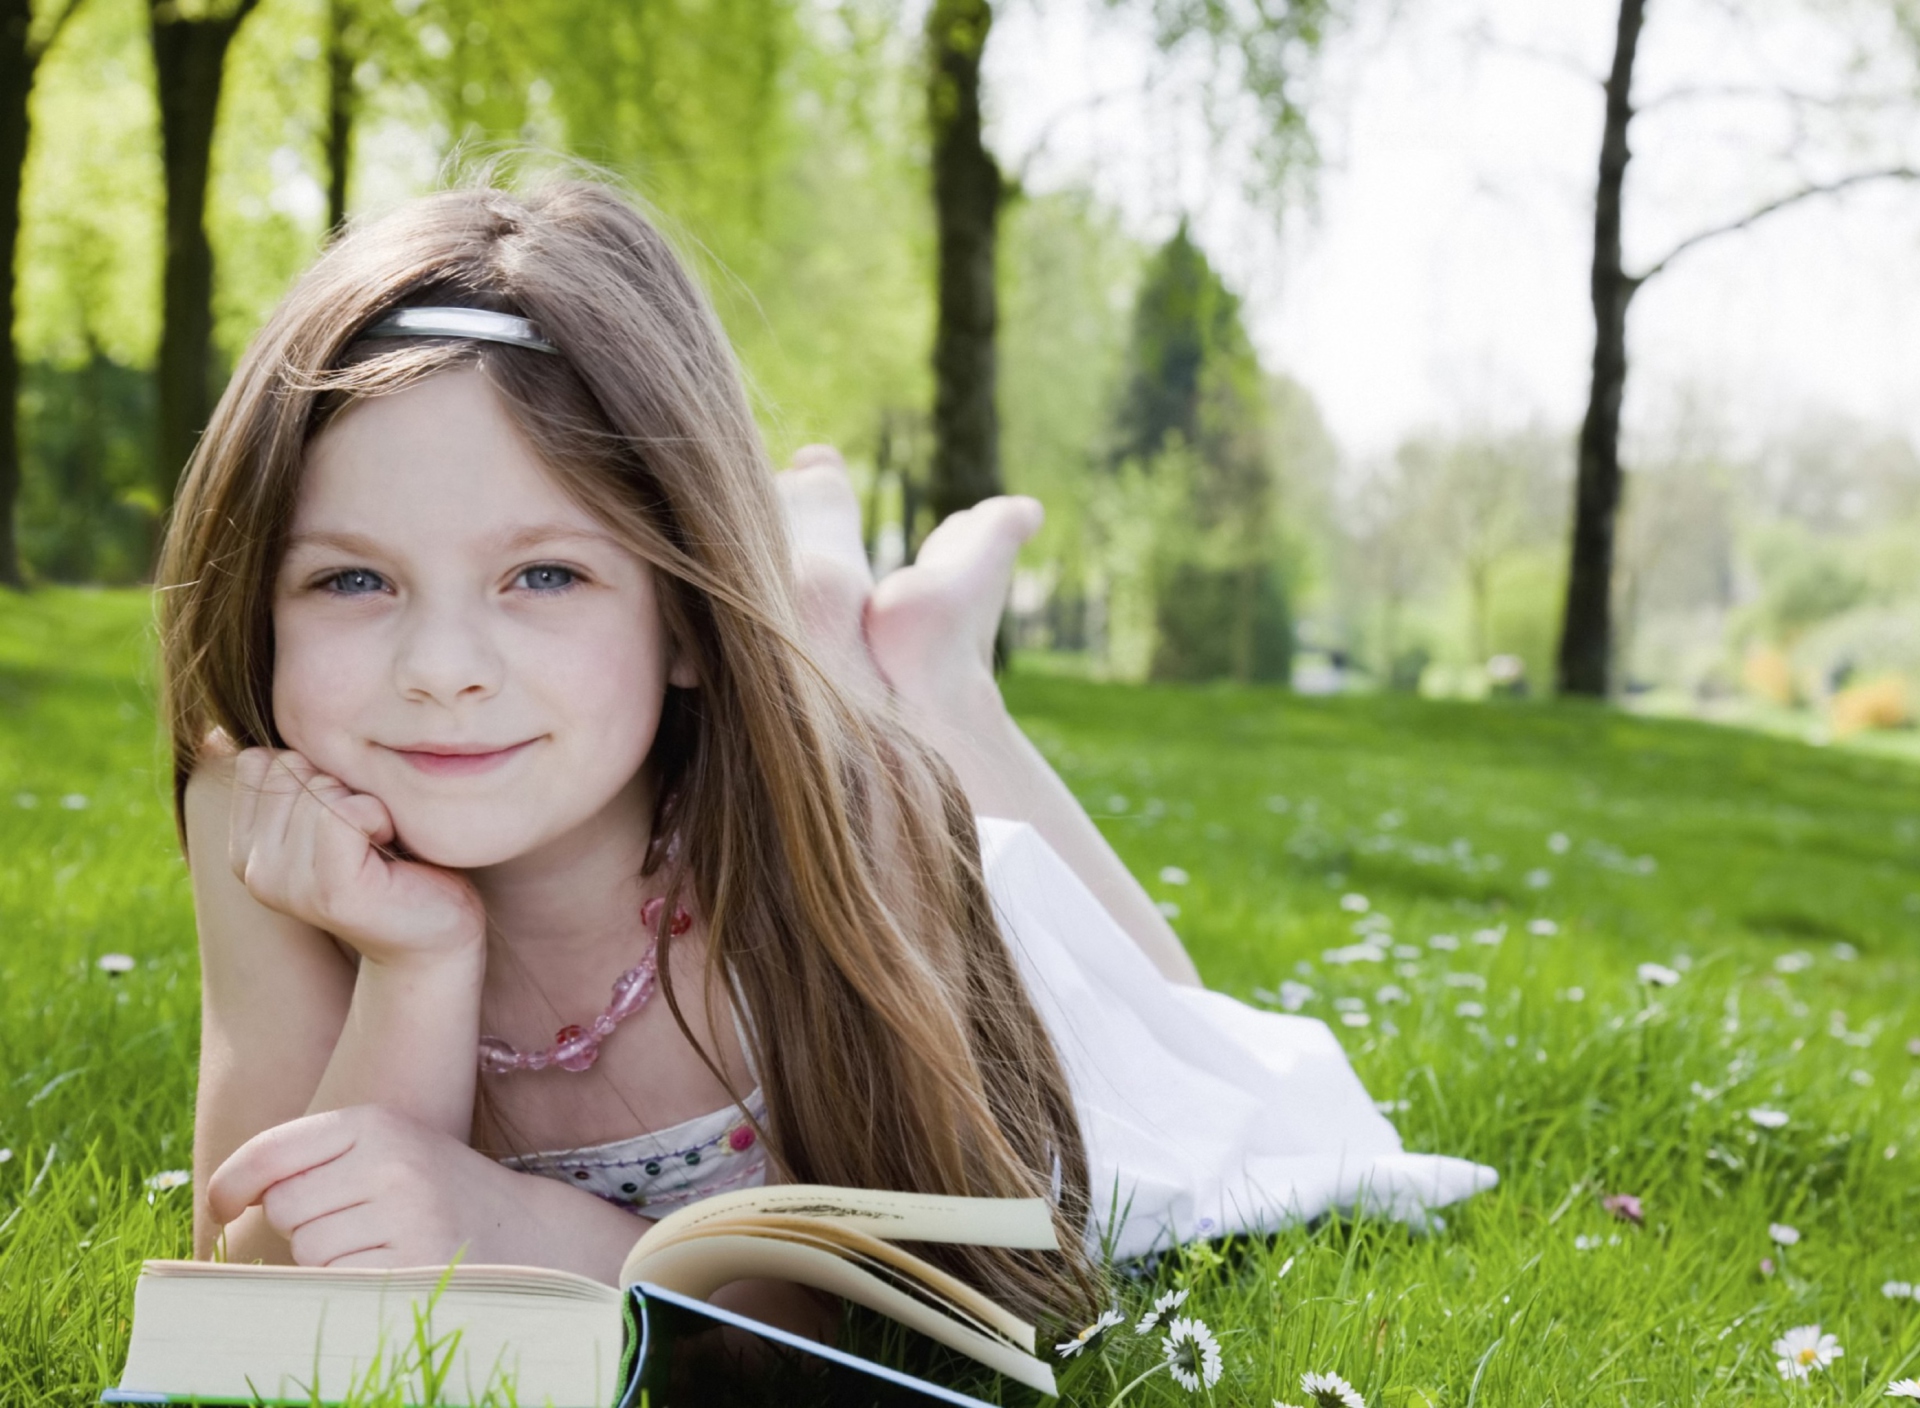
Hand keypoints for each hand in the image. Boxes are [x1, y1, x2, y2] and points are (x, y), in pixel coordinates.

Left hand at [207, 1106, 519, 1268]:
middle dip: (301, 1222)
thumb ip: (313, 1159)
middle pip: (284, 1207)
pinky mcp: (414, 1266)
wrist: (526, 1227)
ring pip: (308, 1250)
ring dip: (327, 1257)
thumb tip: (222, 1203)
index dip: (230, 1182)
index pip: (272, 1150)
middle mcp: (391, 1161)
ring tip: (378, 1243)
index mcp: (378, 1121)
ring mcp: (405, 1216)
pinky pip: (338, 1282)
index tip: (220, 1203)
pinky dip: (349, 1283)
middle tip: (349, 1219)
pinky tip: (388, 1267)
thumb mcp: (385, 1147)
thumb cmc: (432, 1189)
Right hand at [229, 749, 483, 966]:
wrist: (435, 931)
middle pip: (291, 768)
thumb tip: (253, 714)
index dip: (317, 772)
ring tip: (380, 846)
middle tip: (367, 834)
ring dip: (366, 805)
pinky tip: (390, 851)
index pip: (261, 759)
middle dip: (342, 786)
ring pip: (320, 788)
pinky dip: (379, 818)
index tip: (346, 816)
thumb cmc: (395, 861)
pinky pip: (346, 813)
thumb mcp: (336, 808)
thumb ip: (297, 773)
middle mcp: (253, 868)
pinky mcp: (329, 891)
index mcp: (245, 845)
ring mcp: (285, 884)